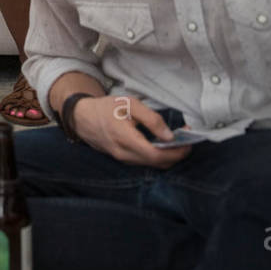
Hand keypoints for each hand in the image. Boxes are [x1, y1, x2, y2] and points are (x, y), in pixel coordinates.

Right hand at [72, 95, 191, 168]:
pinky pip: (144, 162)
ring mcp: (122, 159)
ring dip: (167, 156)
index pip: (157, 155)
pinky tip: (160, 144)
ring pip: (152, 165)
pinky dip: (157, 156)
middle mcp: (123, 154)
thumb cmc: (106, 108)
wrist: (82, 117)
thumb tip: (170, 137)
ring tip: (175, 141)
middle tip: (185, 140)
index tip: (188, 142)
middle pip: (158, 163)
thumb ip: (152, 119)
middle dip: (176, 154)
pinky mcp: (122, 160)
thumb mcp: (130, 104)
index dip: (176, 152)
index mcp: (125, 138)